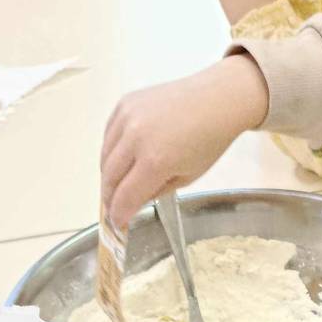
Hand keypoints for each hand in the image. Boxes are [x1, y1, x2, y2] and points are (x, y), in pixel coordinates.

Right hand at [100, 58, 269, 231]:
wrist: (217, 99)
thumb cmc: (209, 139)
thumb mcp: (188, 176)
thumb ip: (156, 191)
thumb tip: (133, 201)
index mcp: (156, 160)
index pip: (126, 195)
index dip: (119, 213)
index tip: (117, 222)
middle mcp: (136, 137)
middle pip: (109, 177)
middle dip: (109, 196)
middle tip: (112, 207)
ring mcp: (127, 117)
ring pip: (105, 155)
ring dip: (108, 175)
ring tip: (115, 186)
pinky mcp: (125, 104)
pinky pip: (109, 134)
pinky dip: (111, 150)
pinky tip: (121, 159)